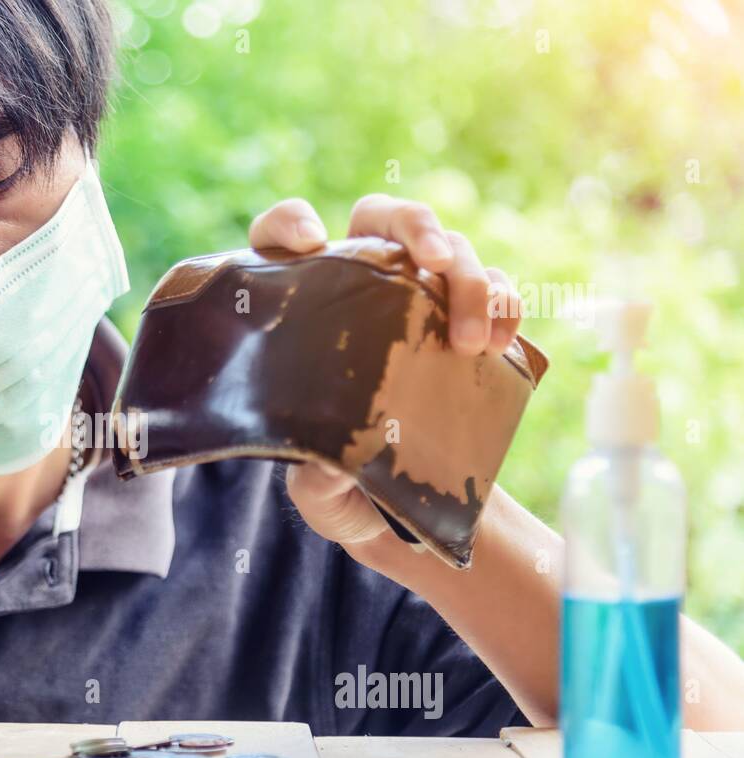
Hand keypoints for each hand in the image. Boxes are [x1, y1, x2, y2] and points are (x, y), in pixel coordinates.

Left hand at [247, 195, 522, 548]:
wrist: (397, 511)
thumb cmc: (336, 484)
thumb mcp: (316, 490)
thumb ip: (315, 478)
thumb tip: (328, 464)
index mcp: (301, 307)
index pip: (281, 235)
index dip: (289, 223)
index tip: (309, 242)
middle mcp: (359, 285)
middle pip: (382, 216)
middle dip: (414, 226)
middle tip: (434, 260)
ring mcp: (419, 298)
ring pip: (450, 249)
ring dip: (470, 280)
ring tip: (470, 340)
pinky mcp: (467, 323)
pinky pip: (496, 289)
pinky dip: (505, 305)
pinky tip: (501, 341)